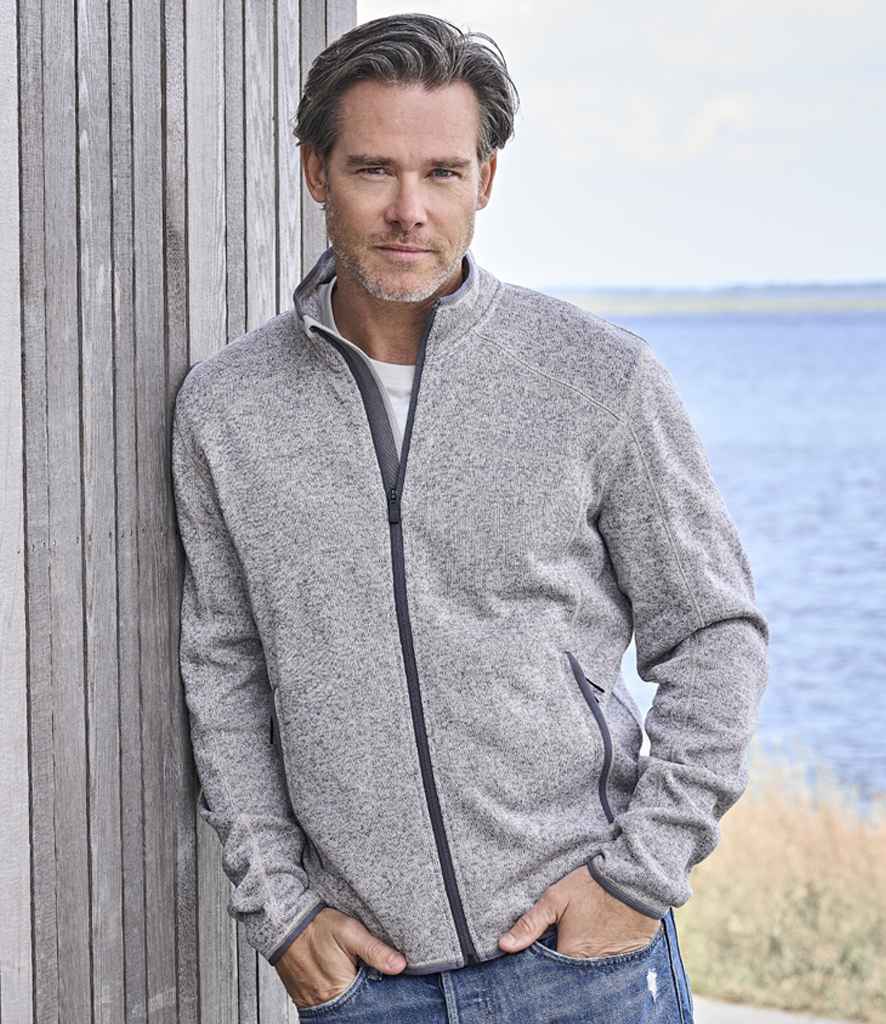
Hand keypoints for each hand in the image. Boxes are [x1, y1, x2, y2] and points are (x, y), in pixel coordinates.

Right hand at [274, 907, 406, 1008]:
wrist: (283, 922)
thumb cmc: (315, 926)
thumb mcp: (349, 931)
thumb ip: (374, 950)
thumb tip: (400, 965)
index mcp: (339, 989)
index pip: (368, 1004)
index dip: (380, 995)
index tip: (388, 983)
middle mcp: (325, 1002)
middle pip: (355, 1009)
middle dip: (367, 997)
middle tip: (369, 976)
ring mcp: (313, 1002)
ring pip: (342, 1006)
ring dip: (352, 995)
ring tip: (356, 976)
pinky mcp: (304, 997)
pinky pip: (327, 1002)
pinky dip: (337, 994)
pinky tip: (342, 978)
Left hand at [498, 864, 661, 958]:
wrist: (634, 879)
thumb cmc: (592, 887)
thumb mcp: (556, 899)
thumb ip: (530, 924)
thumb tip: (504, 945)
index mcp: (570, 954)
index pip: (549, 969)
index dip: (544, 959)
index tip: (547, 942)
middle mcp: (591, 966)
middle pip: (570, 972)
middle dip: (564, 960)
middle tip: (568, 936)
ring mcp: (612, 964)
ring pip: (590, 969)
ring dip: (585, 959)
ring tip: (585, 935)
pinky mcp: (629, 959)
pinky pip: (611, 966)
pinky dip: (605, 957)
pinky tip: (602, 938)